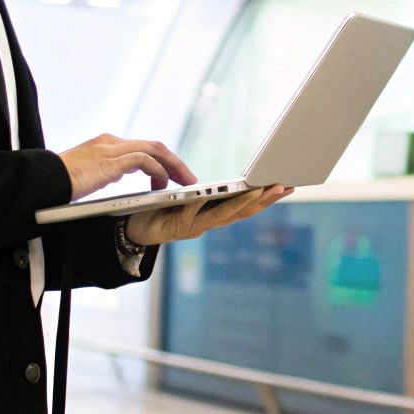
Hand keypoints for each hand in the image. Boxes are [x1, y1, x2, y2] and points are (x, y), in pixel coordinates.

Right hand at [57, 134, 195, 200]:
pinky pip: (145, 161)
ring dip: (174, 166)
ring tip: (186, 183)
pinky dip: (158, 171)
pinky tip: (162, 185)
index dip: (161, 160)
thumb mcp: (86, 174)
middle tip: (189, 178)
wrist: (41, 182)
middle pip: (154, 146)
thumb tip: (114, 175)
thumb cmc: (58, 183)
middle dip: (175, 162)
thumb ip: (102, 170)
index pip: (142, 147)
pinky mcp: (111, 161)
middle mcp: (111, 142)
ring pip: (155, 150)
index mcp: (105, 144)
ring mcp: (111, 149)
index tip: (172, 174)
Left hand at [126, 185, 292, 245]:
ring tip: (263, 189)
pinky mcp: (180, 227)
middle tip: (285, 185)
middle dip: (265, 200)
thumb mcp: (183, 199)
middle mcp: (207, 225)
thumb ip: (200, 194)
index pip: (244, 207)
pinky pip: (200, 214)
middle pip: (242, 212)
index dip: (265, 198)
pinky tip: (224, 193)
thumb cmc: (155, 212)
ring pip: (226, 215)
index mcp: (210, 216)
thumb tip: (213, 183)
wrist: (128, 230)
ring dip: (246, 202)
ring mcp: (195, 228)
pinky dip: (213, 204)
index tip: (285, 185)